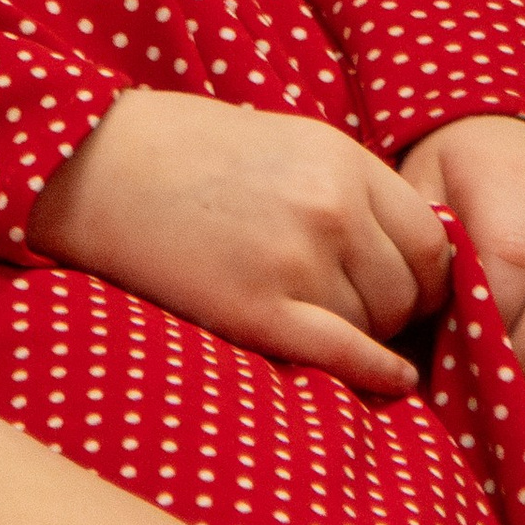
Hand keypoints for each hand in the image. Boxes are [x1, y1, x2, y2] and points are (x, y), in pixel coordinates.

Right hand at [30, 89, 452, 395]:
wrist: (93, 163)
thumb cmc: (188, 154)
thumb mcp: (287, 143)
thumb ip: (350, 192)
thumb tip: (416, 258)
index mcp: (340, 159)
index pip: (430, 240)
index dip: (424, 274)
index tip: (405, 288)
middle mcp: (329, 208)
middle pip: (409, 291)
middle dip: (395, 310)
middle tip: (358, 312)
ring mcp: (294, 261)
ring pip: (375, 327)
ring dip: (363, 334)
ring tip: (318, 320)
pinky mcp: (256, 311)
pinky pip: (346, 357)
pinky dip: (376, 374)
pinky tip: (389, 381)